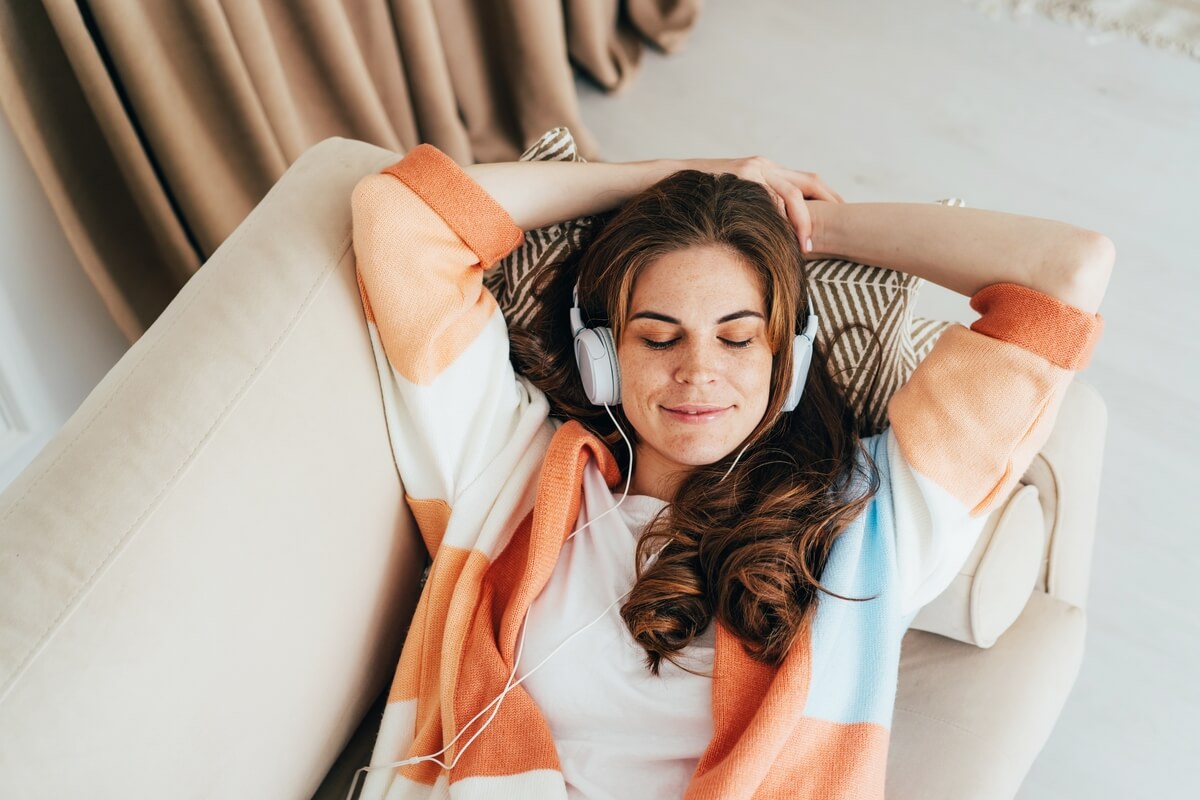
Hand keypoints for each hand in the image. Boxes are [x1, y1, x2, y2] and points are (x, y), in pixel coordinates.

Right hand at [686, 156, 843, 252]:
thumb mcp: (734, 198)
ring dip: (804, 222)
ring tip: (808, 246)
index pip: (807, 182)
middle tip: (843, 228)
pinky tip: (783, 238)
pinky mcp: (741, 177)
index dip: (828, 198)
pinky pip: (768, 200)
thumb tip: (772, 232)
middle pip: (810, 182)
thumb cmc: (701, 197)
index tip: (841, 217)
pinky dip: (778, 220)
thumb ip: (756, 206)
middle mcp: (765, 165)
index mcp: (767, 169)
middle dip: (830, 204)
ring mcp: (754, 170)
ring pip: (793, 194)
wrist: (668, 180)